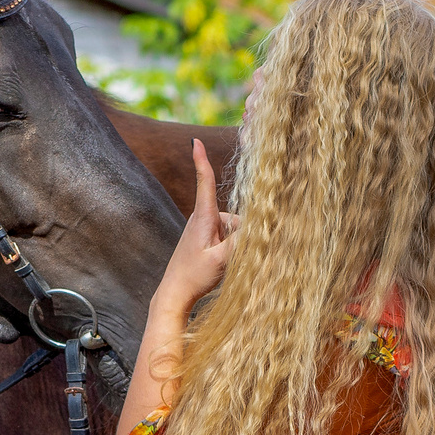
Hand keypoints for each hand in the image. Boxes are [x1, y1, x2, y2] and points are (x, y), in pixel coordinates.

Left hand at [149, 139, 239, 317]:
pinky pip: (227, 235)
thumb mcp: (221, 261)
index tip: (194, 141)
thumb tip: (259, 226)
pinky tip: (218, 263)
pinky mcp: (204, 237)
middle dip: (241, 232)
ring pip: (233, 227)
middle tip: (225, 257)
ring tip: (218, 262)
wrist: (174, 293)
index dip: (200, 161)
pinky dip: (230, 246)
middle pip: (234, 215)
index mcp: (203, 218)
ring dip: (234, 242)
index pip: (204, 183)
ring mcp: (202, 228)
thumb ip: (241, 242)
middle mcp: (201, 218)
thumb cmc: (194, 277)